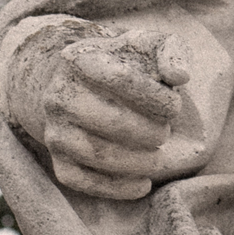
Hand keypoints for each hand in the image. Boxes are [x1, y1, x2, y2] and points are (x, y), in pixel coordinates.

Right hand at [13, 31, 190, 200]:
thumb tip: (179, 77)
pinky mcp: (57, 160)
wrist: (78, 87)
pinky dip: (116, 188)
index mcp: (80, 58)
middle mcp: (58, 94)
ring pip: (96, 153)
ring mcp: (54, 130)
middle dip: (149, 131)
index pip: (120, 78)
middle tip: (165, 133)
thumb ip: (170, 52)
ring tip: (158, 157)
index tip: (174, 105)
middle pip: (109, 119)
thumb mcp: (147, 46)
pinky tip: (142, 183)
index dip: (155, 96)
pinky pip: (83, 181)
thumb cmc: (124, 65)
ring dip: (137, 161)